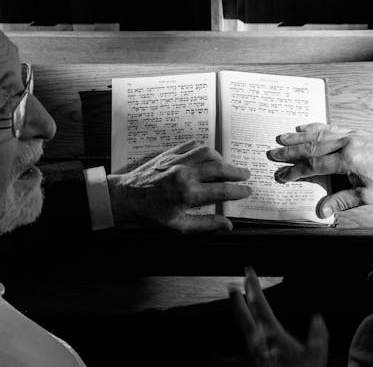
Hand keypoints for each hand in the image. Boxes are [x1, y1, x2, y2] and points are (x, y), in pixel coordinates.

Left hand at [107, 140, 251, 232]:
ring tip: (226, 165)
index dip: (238, 191)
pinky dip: (202, 149)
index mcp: (187, 194)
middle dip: (236, 171)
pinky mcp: (168, 154)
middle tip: (246, 174)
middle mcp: (184, 174)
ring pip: (206, 152)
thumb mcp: (177, 226)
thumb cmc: (150, 215)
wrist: (124, 198)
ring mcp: (176, 161)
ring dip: (220, 158)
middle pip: (219, 168)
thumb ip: (205, 224)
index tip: (248, 191)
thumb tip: (227, 225)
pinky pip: (191, 145)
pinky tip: (206, 156)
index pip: (222, 191)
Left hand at [230, 267, 328, 366]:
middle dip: (236, 298)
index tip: (248, 271)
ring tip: (238, 303)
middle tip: (232, 284)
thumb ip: (318, 334)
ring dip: (240, 312)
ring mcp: (254, 352)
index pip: (258, 303)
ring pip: (242, 326)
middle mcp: (257, 341)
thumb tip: (318, 319)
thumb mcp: (316, 355)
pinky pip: (247, 338)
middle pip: (242, 313)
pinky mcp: (255, 361)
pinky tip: (251, 331)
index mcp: (270, 333)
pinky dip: (247, 327)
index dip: (252, 285)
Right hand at [266, 123, 372, 215]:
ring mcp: (349, 135)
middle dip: (290, 151)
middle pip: (311, 147)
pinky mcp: (353, 132)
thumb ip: (342, 201)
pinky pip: (329, 126)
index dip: (295, 171)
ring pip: (318, 134)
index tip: (281, 175)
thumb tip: (321, 211)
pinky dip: (314, 126)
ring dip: (297, 137)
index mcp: (348, 160)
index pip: (314, 165)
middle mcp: (346, 143)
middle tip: (272, 154)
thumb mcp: (367, 196)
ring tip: (280, 138)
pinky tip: (302, 127)